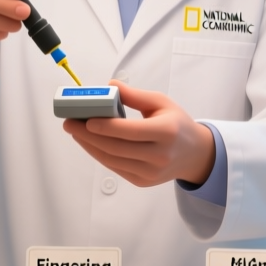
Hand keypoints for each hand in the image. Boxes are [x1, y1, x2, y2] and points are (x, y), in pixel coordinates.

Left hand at [63, 81, 215, 187]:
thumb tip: (109, 85)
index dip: (105, 127)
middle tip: (70, 123)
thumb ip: (134, 95)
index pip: (130, 131)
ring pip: (111, 160)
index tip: (85, 119)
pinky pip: (115, 167)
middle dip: (88, 136)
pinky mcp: (143, 181)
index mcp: (166, 132)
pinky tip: (88, 142)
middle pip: (115, 147)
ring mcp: (150, 172)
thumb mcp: (161, 103)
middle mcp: (159, 155)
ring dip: (89, 146)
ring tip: (75, 132)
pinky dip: (99, 154)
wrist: (194, 154)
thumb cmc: (177, 124)